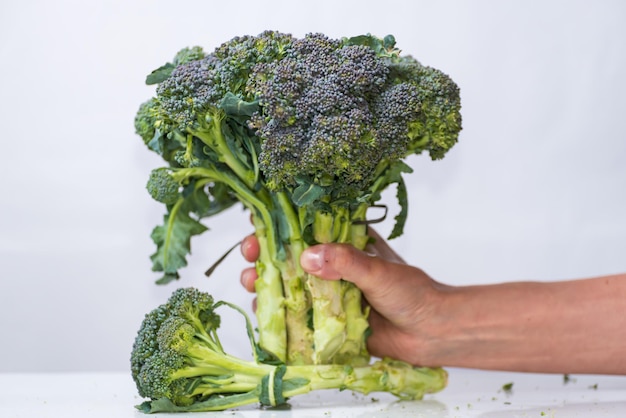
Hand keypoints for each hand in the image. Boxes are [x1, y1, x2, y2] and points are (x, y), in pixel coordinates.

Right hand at [240, 229, 446, 365]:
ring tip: (250, 282)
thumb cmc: (412, 293)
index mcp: (347, 243)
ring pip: (289, 283)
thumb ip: (346, 263)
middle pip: (291, 254)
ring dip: (266, 281)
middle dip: (265, 253)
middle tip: (249, 254)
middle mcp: (334, 265)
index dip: (281, 223)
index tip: (260, 223)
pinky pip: (297, 315)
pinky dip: (278, 312)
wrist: (431, 333)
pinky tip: (263, 311)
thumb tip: (308, 258)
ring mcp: (328, 293)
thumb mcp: (379, 271)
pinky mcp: (327, 320)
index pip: (308, 226)